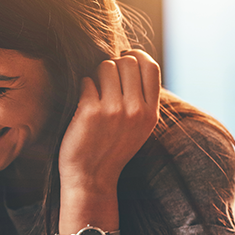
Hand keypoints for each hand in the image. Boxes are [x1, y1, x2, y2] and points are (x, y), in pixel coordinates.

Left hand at [59, 49, 160, 192]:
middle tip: (105, 79)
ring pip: (106, 67)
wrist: (91, 177)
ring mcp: (114, 110)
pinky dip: (83, 86)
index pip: (151, 66)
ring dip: (97, 74)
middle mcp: (136, 110)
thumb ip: (142, 99)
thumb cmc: (112, 148)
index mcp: (151, 112)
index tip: (124, 59)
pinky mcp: (90, 111)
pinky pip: (87, 81)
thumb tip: (134, 60)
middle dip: (114, 64)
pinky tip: (83, 102)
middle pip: (128, 62)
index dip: (136, 56)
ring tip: (94, 90)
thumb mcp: (139, 127)